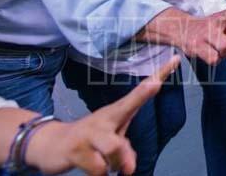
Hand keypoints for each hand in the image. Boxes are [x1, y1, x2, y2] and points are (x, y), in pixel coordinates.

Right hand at [26, 56, 180, 174]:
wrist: (50, 144)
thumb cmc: (89, 138)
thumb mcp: (112, 138)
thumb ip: (125, 148)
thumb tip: (129, 166)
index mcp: (115, 112)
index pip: (140, 93)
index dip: (158, 77)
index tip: (175, 60)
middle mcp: (103, 119)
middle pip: (125, 113)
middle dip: (131, 137)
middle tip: (132, 159)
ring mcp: (88, 133)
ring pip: (114, 149)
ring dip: (114, 163)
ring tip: (105, 162)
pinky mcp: (75, 150)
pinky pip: (99, 169)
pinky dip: (100, 173)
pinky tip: (91, 165)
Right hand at [181, 0, 225, 64]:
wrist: (183, 29)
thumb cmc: (209, 29)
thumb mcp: (225, 25)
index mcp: (223, 18)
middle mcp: (215, 25)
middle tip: (225, 45)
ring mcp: (205, 36)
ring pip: (224, 50)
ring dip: (223, 54)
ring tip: (215, 47)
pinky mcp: (196, 46)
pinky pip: (214, 60)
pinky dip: (214, 59)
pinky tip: (208, 51)